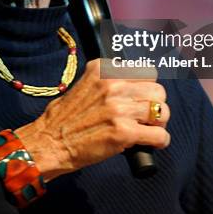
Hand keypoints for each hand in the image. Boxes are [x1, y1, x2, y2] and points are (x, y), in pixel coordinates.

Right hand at [15, 59, 170, 181]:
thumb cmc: (65, 117)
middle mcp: (113, 85)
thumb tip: (136, 84)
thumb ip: (108, 79)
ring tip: (148, 129)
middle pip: (158, 90)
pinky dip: (160, 141)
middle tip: (146, 116)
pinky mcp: (124, 132)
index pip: (146, 71)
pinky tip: (151, 144)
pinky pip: (160, 135)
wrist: (50, 142)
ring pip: (162, 111)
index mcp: (103, 69)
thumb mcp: (84, 84)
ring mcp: (119, 108)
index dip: (146, 87)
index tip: (140, 97)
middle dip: (155, 104)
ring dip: (159, 123)